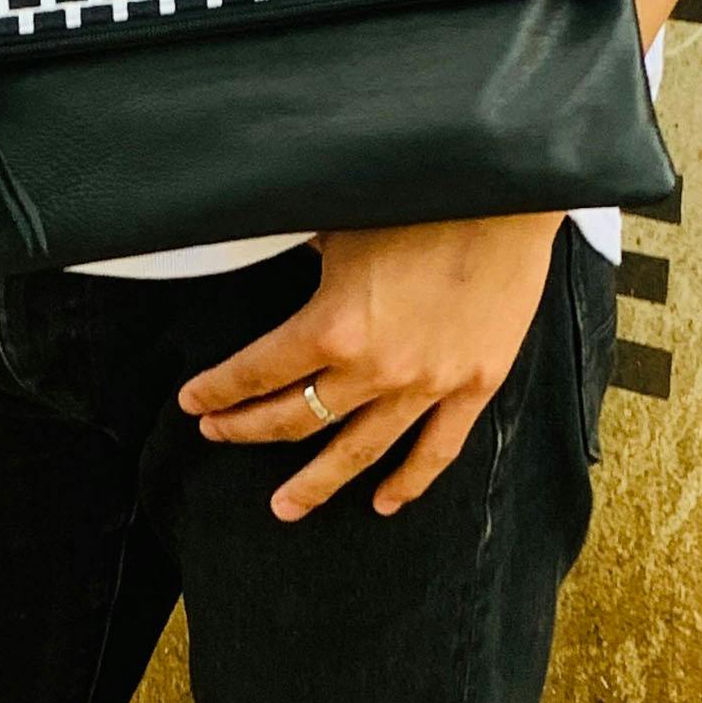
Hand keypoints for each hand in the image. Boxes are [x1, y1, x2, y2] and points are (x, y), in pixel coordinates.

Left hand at [176, 214, 567, 519]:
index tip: (194, 402)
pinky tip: (385, 503)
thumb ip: (299, 262)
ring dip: (316, 482)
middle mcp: (374, 369)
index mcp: (331, 326)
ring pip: (358, 451)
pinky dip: (409, 482)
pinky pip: (437, 449)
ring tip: (285, 506)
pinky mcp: (475, 385)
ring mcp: (427, 384)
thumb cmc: (418, 201)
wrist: (506, 196)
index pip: (256, 373)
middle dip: (247, 429)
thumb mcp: (336, 227)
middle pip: (295, 419)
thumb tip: (269, 259)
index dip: (218, 391)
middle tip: (221, 435)